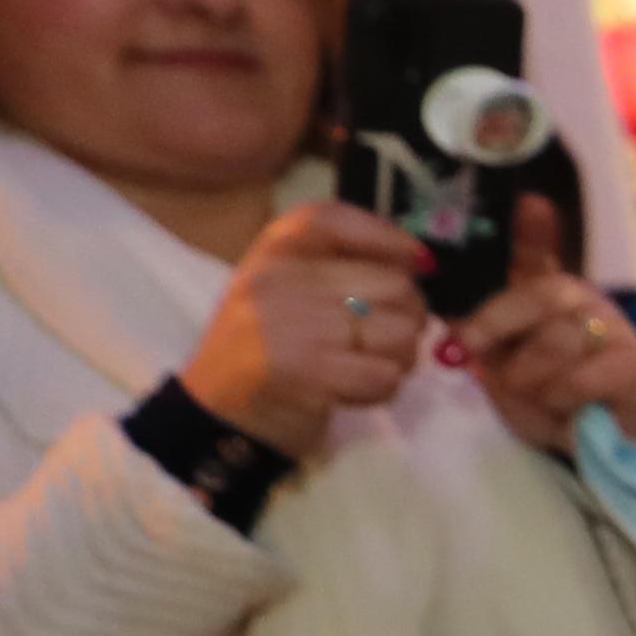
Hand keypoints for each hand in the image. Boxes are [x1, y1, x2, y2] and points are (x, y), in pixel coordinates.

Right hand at [180, 201, 434, 455]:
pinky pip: (384, 375)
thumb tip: (420, 260)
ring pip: (400, 332)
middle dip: (408, 319)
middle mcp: (277, 278)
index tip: (417, 262)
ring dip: (399, 359)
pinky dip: (381, 390)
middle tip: (386, 340)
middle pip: (393, 285)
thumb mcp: (286, 292)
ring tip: (366, 367)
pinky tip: (354, 392)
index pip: (334, 219)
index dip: (387, 237)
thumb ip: (339, 269)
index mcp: (272, 252)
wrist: (215, 416)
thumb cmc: (265, 351)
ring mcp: (290, 324)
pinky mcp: (305, 371)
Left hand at [455, 194, 635, 453]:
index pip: (539, 256)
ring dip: (532, 378)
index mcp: (547, 297)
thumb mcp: (502, 370)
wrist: (595, 444)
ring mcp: (616, 330)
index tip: (530, 203)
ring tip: (538, 397)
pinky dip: (563, 398)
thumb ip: (483, 344)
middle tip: (481, 356)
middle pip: (544, 295)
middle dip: (500, 323)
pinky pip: (584, 376)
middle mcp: (585, 302)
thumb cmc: (545, 400)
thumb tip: (457, 325)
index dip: (535, 231)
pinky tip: (568, 409)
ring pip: (560, 341)